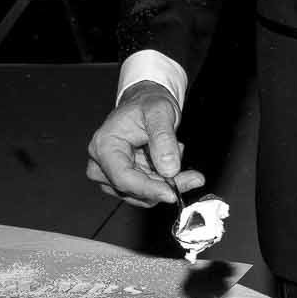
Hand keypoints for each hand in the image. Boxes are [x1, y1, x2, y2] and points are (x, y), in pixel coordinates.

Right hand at [85, 83, 205, 206]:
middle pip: (133, 189)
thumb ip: (163, 139)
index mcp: (104, 145)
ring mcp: (112, 174)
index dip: (148, 189)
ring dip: (168, 184)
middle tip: (193, 177)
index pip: (123, 177)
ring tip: (177, 153)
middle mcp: (102, 163)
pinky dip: (166, 183)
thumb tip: (169, 169)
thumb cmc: (147, 104)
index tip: (172, 193)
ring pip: (143, 195)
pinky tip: (172, 161)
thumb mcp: (160, 112)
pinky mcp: (126, 180)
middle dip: (165, 186)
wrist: (146, 103)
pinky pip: (148, 191)